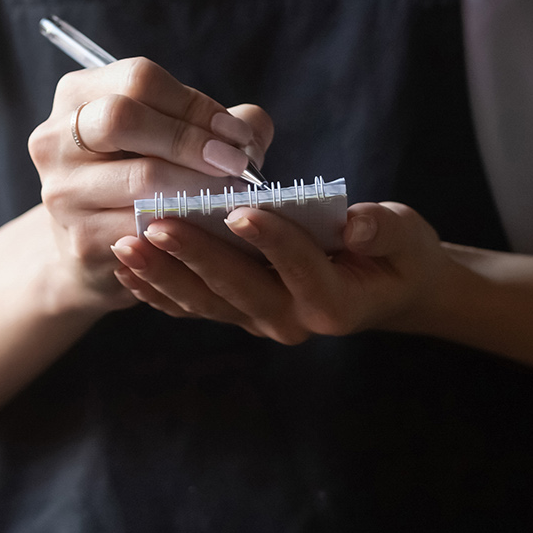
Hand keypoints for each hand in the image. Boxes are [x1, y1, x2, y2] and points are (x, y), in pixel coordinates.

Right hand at [27, 57, 273, 311]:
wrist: (96, 246)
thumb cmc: (145, 174)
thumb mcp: (173, 134)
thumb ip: (220, 122)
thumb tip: (251, 133)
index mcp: (79, 94)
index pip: (139, 80)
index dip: (196, 105)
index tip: (236, 134)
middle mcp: (55, 137)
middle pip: (123, 117)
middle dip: (191, 138)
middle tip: (236, 163)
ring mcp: (62, 190)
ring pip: (140, 177)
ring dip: (199, 184)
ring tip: (233, 194)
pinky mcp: (79, 239)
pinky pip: (144, 226)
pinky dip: (187, 224)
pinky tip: (210, 225)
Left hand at [110, 201, 452, 343]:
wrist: (386, 289)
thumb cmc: (397, 254)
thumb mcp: (406, 237)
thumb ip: (383, 229)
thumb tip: (356, 220)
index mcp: (335, 301)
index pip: (300, 267)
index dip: (272, 241)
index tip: (239, 211)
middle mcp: (294, 320)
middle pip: (238, 288)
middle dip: (195, 256)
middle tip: (157, 224)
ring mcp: (262, 321)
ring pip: (206, 302)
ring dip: (164, 274)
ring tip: (128, 243)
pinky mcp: (240, 315)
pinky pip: (192, 307)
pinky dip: (157, 289)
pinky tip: (126, 265)